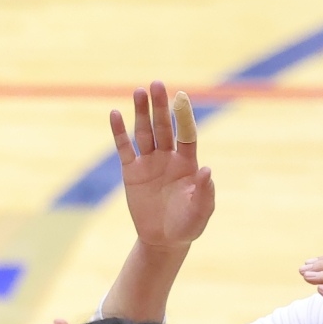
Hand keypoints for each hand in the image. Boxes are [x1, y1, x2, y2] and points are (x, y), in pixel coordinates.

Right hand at [111, 82, 213, 253]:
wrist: (164, 239)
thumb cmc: (188, 225)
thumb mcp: (200, 212)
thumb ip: (204, 192)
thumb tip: (207, 170)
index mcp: (188, 163)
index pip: (186, 134)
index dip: (183, 117)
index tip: (181, 96)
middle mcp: (168, 157)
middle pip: (163, 126)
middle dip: (160, 106)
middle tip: (156, 84)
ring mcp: (149, 162)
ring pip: (144, 132)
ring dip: (141, 112)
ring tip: (138, 91)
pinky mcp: (131, 172)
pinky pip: (124, 148)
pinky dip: (119, 132)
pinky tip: (115, 114)